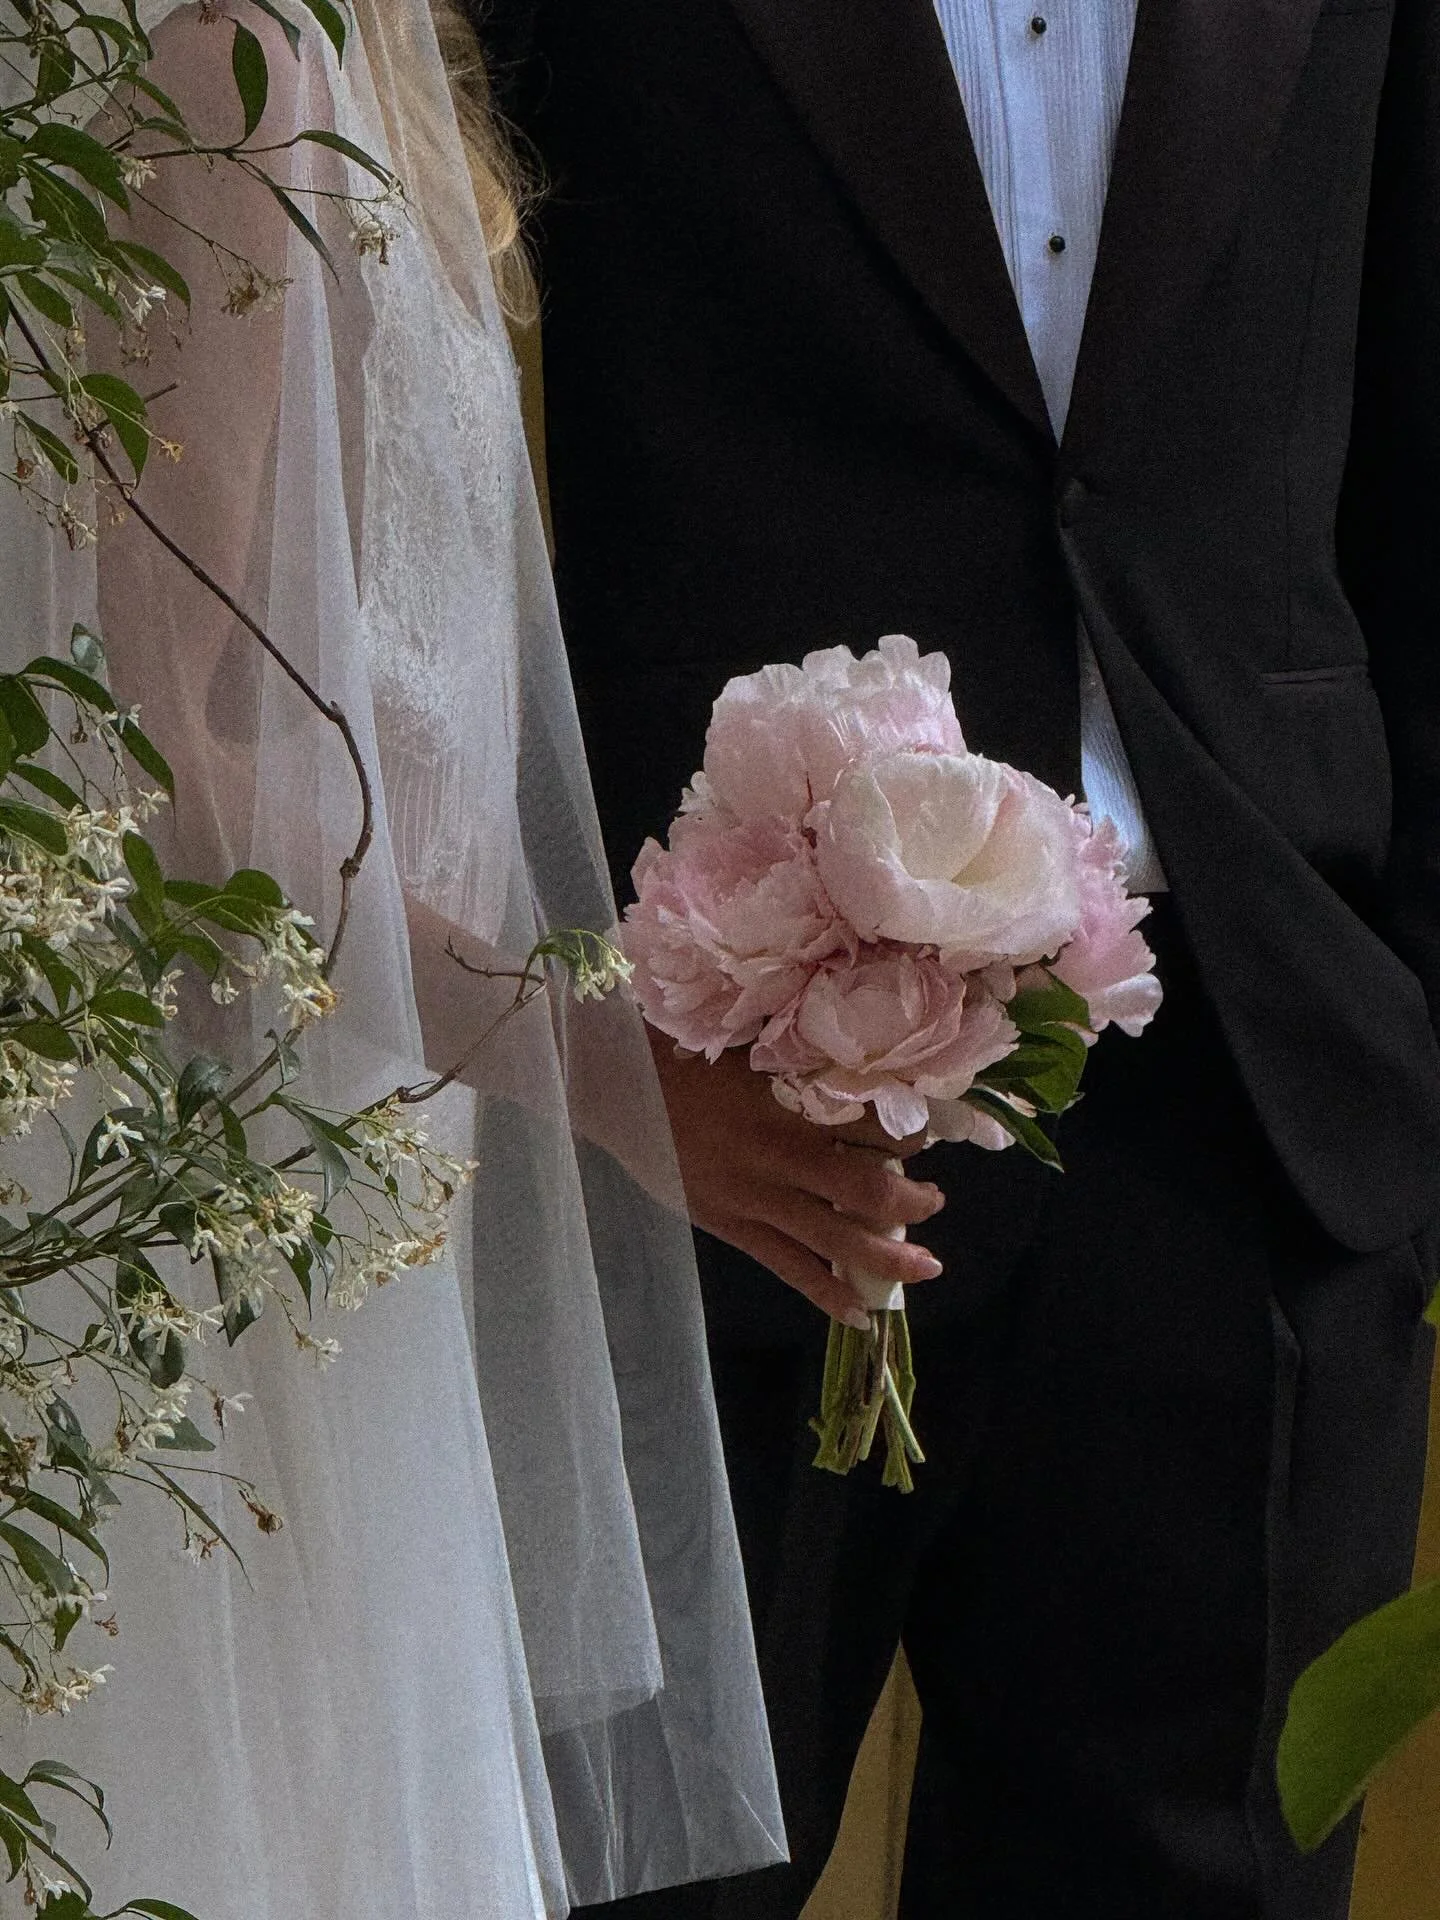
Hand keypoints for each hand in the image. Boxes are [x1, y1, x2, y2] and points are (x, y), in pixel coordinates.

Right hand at [649, 1033, 946, 1325]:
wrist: (616, 1085)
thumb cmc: (685, 1052)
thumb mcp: (753, 1049)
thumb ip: (804, 1068)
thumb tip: (862, 1078)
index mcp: (788, 1103)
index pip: (870, 1126)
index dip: (908, 1137)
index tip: (927, 1136)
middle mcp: (777, 1156)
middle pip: (865, 1191)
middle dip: (912, 1202)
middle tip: (935, 1200)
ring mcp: (753, 1198)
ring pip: (834, 1239)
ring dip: (887, 1257)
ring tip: (925, 1266)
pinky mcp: (731, 1226)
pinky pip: (788, 1267)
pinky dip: (827, 1292)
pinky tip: (860, 1312)